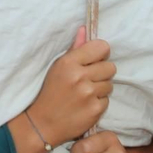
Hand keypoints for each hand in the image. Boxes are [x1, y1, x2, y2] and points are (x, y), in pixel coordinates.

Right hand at [28, 28, 114, 144]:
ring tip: (84, 94)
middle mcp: (80, 77)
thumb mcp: (57, 68)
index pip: (102, 47)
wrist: (42, 124)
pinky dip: (98, 103)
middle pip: (110, 67)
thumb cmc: (50, 92)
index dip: (100, 54)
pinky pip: (107, 100)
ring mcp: (88, 94)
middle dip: (101, 73)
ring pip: (110, 84)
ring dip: (100, 89)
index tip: (93, 61)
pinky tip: (85, 105)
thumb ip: (74, 49)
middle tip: (88, 80)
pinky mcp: (95, 110)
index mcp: (69, 62)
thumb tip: (85, 29)